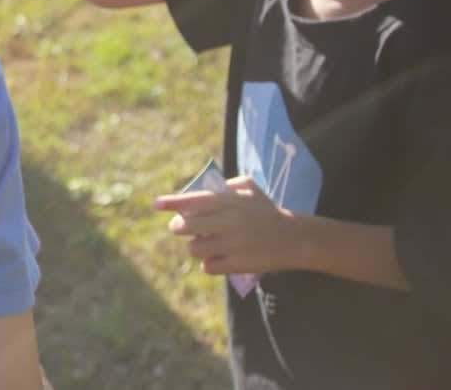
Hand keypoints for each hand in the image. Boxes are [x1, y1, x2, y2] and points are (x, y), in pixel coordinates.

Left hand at [153, 176, 303, 277]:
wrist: (294, 239)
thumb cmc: (268, 211)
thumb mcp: (251, 188)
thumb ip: (228, 184)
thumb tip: (206, 186)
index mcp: (228, 202)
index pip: (192, 201)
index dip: (172, 203)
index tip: (156, 204)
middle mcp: (227, 222)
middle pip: (186, 226)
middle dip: (179, 227)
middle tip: (182, 228)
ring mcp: (232, 244)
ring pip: (195, 248)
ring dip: (196, 246)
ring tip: (204, 244)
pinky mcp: (238, 264)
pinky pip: (208, 266)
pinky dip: (208, 263)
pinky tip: (216, 259)